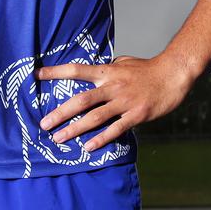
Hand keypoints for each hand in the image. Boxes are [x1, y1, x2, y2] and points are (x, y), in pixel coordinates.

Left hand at [35, 55, 192, 151]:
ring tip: (59, 138)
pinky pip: (116, 129)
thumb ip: (108, 69)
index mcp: (107, 72)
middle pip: (81, 100)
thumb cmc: (147, 68)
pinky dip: (101, 139)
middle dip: (60, 113)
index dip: (56, 72)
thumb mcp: (124, 62)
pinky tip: (88, 147)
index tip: (37, 75)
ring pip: (95, 117)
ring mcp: (124, 102)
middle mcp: (112, 86)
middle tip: (44, 124)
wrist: (173, 74)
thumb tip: (96, 72)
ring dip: (75, 129)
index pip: (76, 70)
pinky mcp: (136, 115)